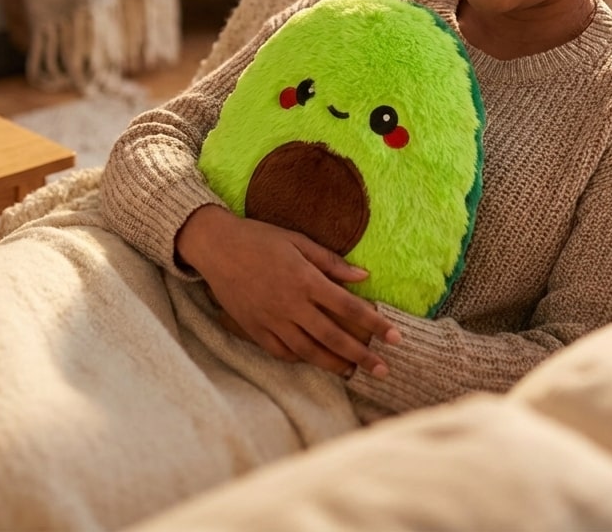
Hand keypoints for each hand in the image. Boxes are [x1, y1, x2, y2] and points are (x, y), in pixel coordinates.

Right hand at [176, 205, 400, 378]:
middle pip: (333, 337)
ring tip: (354, 373)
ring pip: (309, 351)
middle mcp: (291, 305)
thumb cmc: (259, 238)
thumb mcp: (297, 241)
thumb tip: (363, 277)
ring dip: (334, 364)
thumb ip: (331, 262)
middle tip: (383, 370)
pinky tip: (314, 361)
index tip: (396, 337)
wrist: (216, 247)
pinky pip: (282, 352)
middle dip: (362, 355)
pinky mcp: (254, 329)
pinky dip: (300, 359)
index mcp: (305, 280)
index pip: (349, 308)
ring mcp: (272, 320)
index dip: (375, 324)